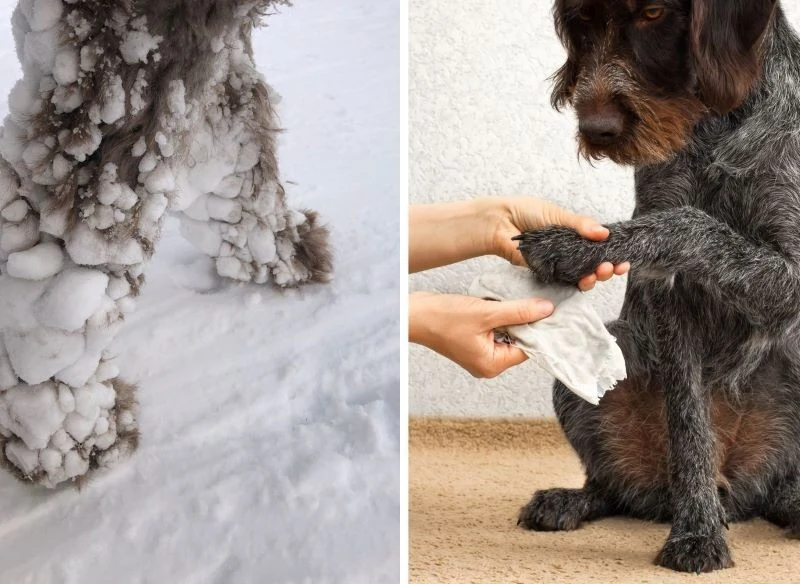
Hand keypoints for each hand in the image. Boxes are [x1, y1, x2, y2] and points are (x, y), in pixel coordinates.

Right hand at [409, 292, 554, 377]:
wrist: (413, 314)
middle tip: (526, 301)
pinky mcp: (473, 342)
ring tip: (502, 303)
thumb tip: (547, 309)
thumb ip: (519, 312)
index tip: (546, 309)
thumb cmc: (443, 318)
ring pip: (507, 333)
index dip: (537, 328)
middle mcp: (487, 364)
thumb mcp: (486, 312)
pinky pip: (494, 329)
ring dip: (508, 317)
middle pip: (519, 341)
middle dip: (522, 321)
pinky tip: (492, 304)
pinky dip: (497, 316)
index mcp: (492, 365)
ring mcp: (479, 353)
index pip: (528, 348)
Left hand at [488, 197, 629, 289]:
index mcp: (575, 234)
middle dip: (608, 268)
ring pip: (583, 276)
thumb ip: (580, 225)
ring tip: (600, 273)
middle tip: (612, 267)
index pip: (600, 246)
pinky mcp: (547, 273)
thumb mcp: (557, 214)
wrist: (500, 223)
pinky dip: (577, 282)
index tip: (624, 259)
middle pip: (595, 264)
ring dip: (596, 277)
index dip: (613, 253)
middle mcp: (570, 250)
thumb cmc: (526, 213)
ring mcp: (560, 263)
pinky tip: (585, 279)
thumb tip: (604, 233)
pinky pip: (565, 281)